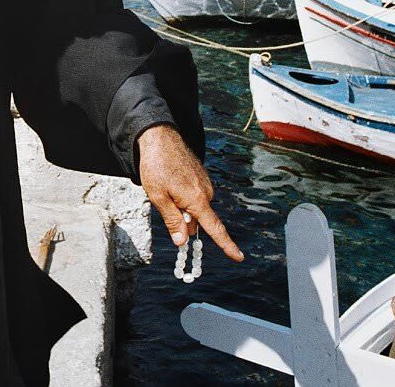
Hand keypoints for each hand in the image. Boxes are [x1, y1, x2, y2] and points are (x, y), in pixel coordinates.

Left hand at [137, 124, 243, 261]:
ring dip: (180, 205)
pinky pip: (193, 195)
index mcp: (197, 200)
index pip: (215, 229)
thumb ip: (172, 220)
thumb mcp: (158, 197)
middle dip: (182, 220)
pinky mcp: (201, 176)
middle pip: (197, 220)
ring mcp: (204, 183)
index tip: (239, 257)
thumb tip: (182, 242)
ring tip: (165, 186)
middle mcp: (206, 192)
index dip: (226, 245)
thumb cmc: (156, 166)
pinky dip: (182, 195)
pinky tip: (171, 180)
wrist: (160, 137)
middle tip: (163, 201)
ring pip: (193, 207)